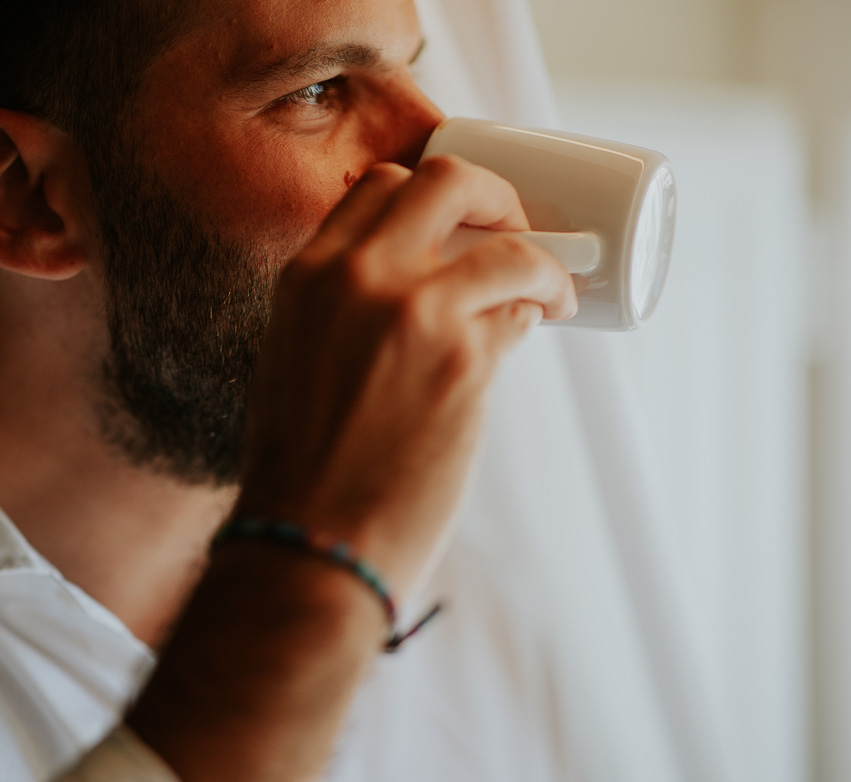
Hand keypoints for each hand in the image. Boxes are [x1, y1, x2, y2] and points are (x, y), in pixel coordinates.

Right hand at [123, 156, 575, 781]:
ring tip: (552, 292)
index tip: (462, 214)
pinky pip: (520, 313)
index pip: (381, 186)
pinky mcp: (464, 363)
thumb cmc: (303, 466)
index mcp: (307, 276)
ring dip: (542, 265)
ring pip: (508, 248)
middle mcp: (358, 278)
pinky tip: (535, 329)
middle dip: (496, 196)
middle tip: (516, 230)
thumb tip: (417, 288)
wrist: (310, 540)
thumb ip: (343, 309)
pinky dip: (536, 314)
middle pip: (447, 182)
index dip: (433, 191)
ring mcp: (414, 314)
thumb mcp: (297, 357)